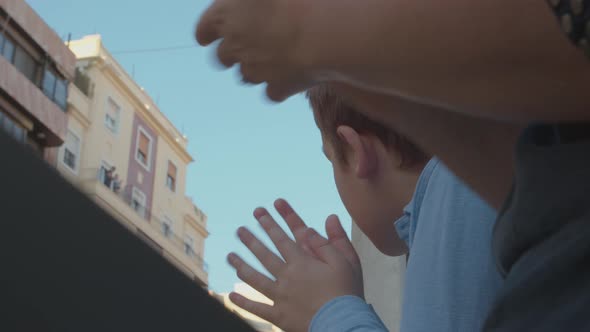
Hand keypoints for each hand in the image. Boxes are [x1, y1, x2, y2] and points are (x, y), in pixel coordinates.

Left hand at [195, 0, 314, 100]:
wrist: (322, 30)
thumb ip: (245, 0)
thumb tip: (245, 2)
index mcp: (225, 15)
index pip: (204, 29)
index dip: (206, 33)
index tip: (205, 38)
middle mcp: (234, 45)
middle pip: (223, 57)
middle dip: (230, 54)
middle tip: (243, 49)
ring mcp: (255, 70)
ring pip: (246, 76)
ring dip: (255, 69)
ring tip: (273, 59)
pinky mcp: (277, 87)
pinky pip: (272, 92)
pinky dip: (278, 86)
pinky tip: (289, 77)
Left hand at [227, 200, 362, 331]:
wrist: (342, 324)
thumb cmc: (346, 292)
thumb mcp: (346, 261)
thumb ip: (332, 240)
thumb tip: (326, 219)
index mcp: (302, 262)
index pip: (282, 238)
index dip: (270, 223)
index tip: (260, 212)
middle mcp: (287, 277)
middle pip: (264, 255)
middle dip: (251, 240)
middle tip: (239, 230)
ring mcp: (280, 297)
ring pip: (255, 278)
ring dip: (241, 265)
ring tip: (230, 256)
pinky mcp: (279, 316)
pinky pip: (258, 308)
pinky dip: (243, 303)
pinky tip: (231, 295)